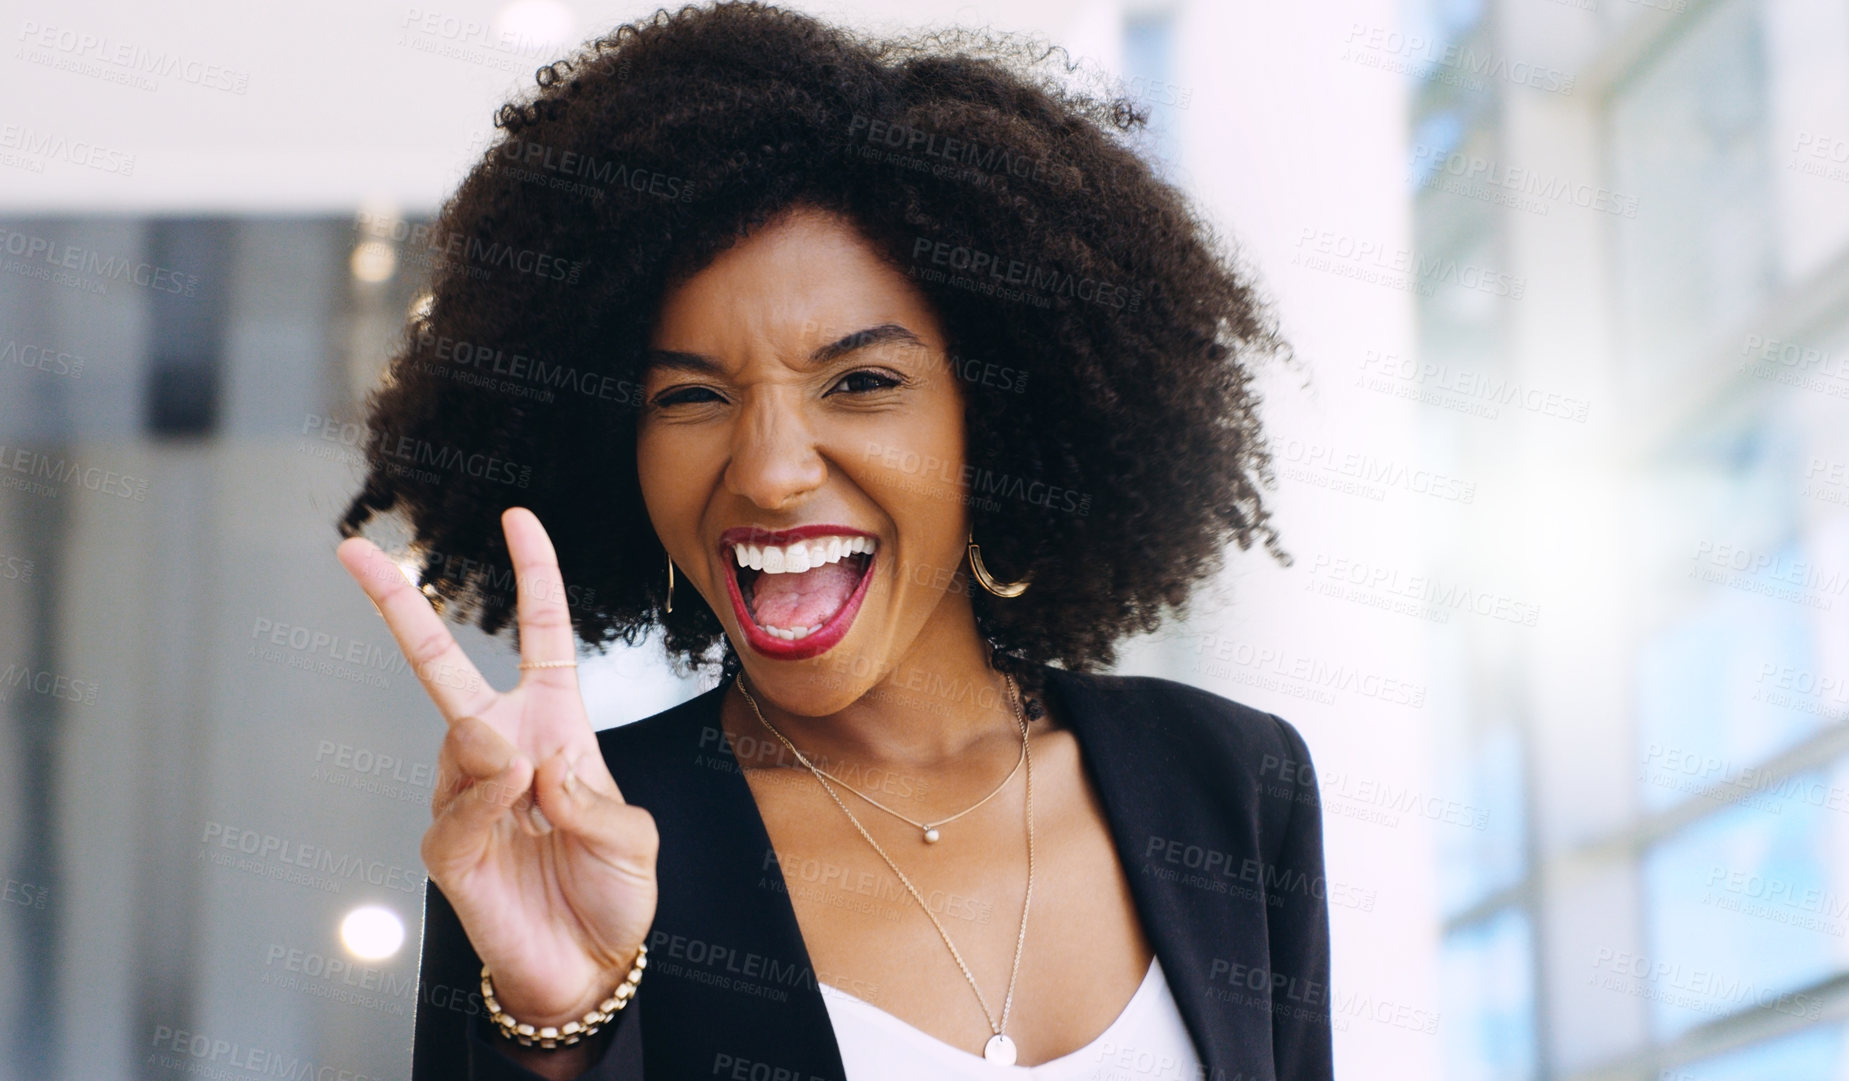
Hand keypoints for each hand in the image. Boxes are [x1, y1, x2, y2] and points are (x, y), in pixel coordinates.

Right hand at [336, 507, 658, 1027]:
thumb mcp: (634, 839)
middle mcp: (501, 746)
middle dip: (396, 603)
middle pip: (438, 664)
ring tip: (534, 798)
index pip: (542, 635)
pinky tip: (514, 811)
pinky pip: (457, 806)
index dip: (534, 575)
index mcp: (556, 724)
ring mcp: (464, 793)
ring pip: (463, 739)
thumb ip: (594, 798)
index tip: (517, 516)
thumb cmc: (614, 894)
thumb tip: (525, 765)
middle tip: (351, 550)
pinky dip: (489, 807)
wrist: (588, 968)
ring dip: (502, 759)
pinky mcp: (444, 845)